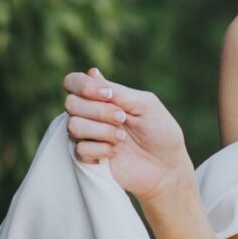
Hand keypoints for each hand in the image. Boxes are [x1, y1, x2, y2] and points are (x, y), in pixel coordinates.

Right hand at [63, 69, 188, 202]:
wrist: (167, 166)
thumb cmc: (161, 132)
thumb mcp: (145, 104)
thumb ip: (118, 91)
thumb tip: (92, 72)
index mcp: (103, 97)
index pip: (73, 82)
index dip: (85, 86)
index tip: (108, 95)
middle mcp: (90, 114)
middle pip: (71, 103)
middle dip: (99, 111)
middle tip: (122, 118)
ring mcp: (88, 136)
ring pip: (73, 125)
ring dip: (102, 130)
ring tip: (122, 137)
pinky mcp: (87, 158)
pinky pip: (79, 148)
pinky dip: (101, 149)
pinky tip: (115, 152)